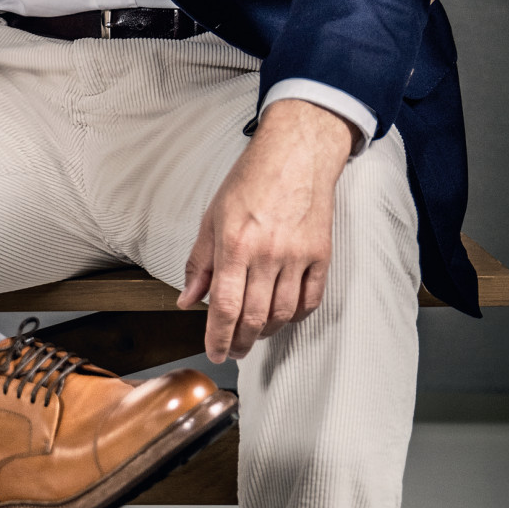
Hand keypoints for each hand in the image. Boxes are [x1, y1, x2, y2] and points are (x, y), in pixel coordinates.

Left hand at [177, 100, 356, 362]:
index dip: (217, 337)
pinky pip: (310, 300)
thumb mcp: (212, 218)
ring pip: (283, 314)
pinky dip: (296, 316)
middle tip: (232, 350)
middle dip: (240, 341)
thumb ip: (199, 263)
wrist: (296, 154)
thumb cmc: (250, 181)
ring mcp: (297, 256)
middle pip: (254, 317)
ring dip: (267, 332)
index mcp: (234, 245)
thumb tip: (187, 300)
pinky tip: (284, 317)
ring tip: (254, 334)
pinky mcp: (321, 254)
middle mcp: (266, 255)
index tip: (215, 353)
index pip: (224, 307)